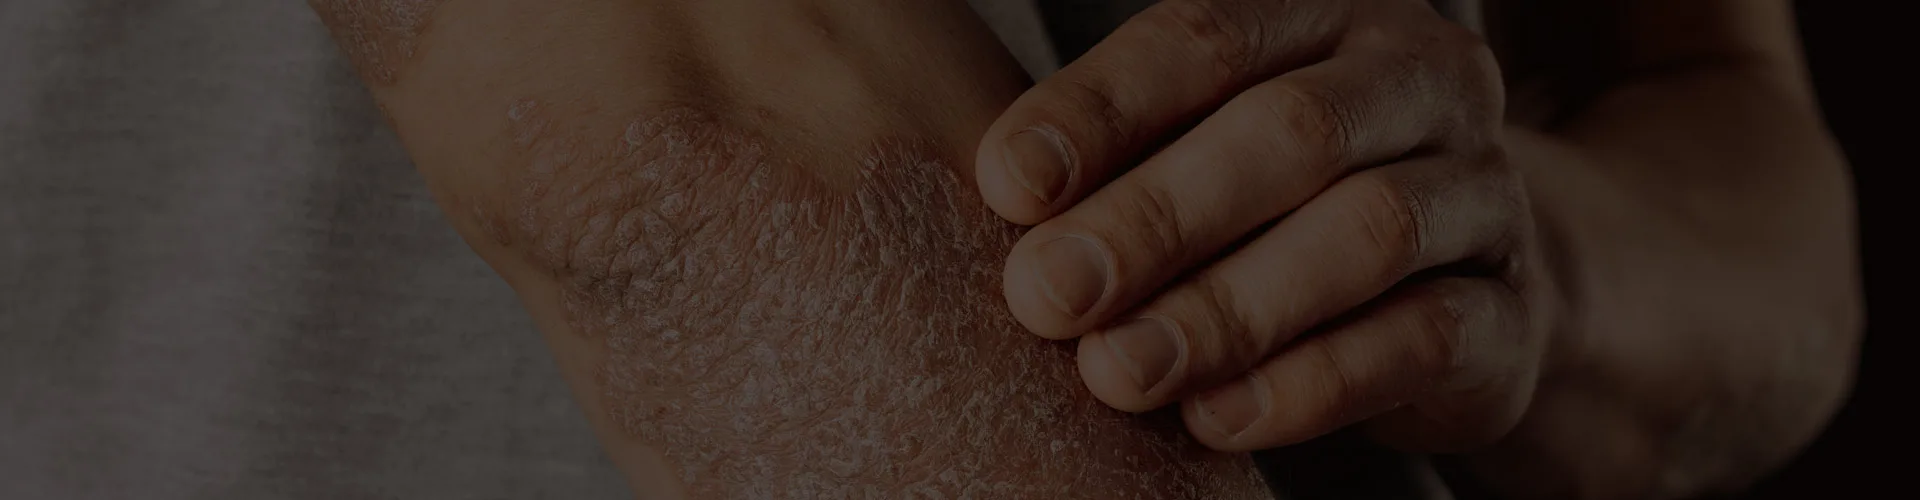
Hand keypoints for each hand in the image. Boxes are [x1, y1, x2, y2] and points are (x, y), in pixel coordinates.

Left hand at [975, 0, 1548, 451]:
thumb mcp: (1205, 158)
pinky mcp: (1512, 312)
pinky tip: (1217, 418)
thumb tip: (1005, 211)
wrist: (1468, 291)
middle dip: (1153, 218)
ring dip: (1227, 309)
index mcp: (1324, 18)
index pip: (1205, 39)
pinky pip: (1423, 339)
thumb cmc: (1282, 211)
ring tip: (1117, 371)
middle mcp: (1417, 81)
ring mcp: (1482, 191)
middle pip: (1288, 133)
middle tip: (1045, 295)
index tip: (1005, 184)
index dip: (1100, 109)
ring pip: (1366, 233)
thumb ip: (1122, 170)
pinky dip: (1312, 384)